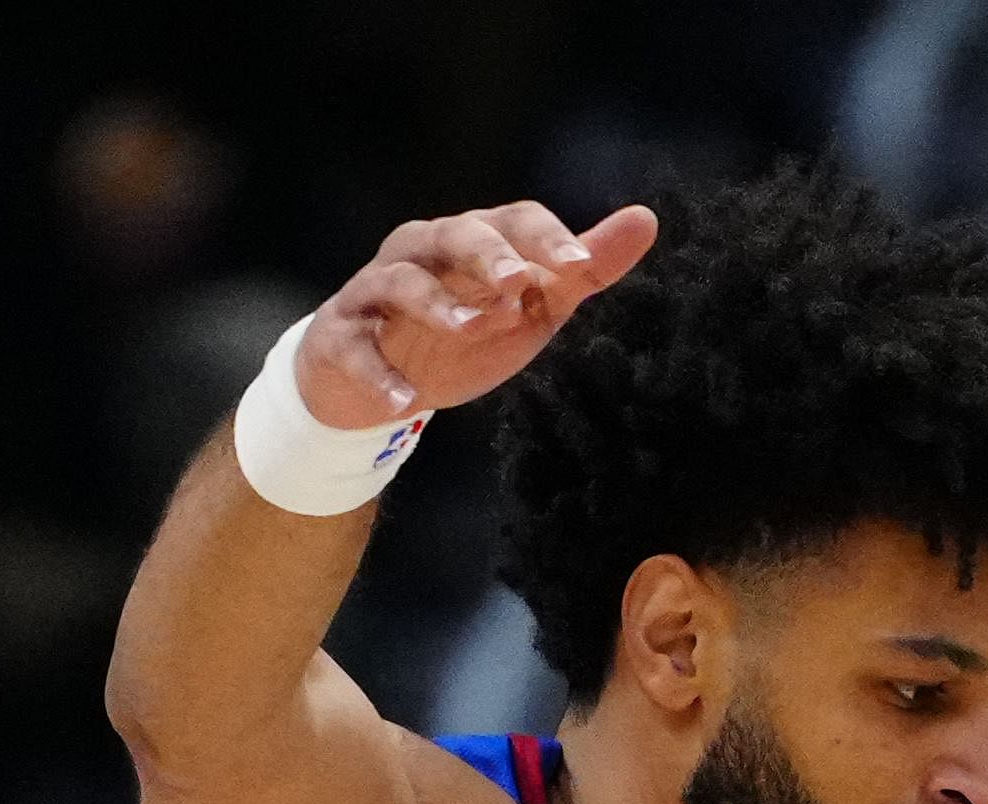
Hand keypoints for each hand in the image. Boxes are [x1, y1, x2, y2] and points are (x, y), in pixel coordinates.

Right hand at [290, 202, 661, 436]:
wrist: (380, 383)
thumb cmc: (465, 331)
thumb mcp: (533, 304)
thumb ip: (582, 268)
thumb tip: (645, 219)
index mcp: (473, 241)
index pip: (512, 220)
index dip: (544, 238)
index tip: (579, 267)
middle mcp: (423, 253)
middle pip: (453, 234)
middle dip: (487, 255)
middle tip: (519, 284)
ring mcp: (377, 291)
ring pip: (402, 282)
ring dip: (438, 305)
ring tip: (472, 329)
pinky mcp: (342, 335)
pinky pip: (355, 347)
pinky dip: (378, 373)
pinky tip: (404, 400)